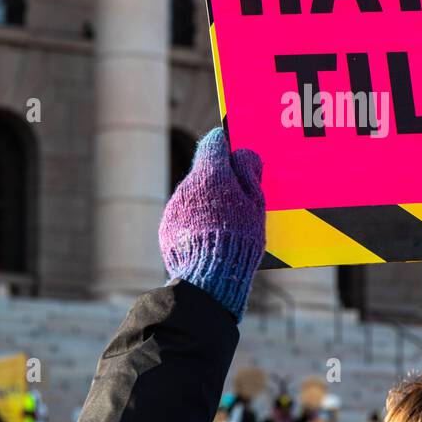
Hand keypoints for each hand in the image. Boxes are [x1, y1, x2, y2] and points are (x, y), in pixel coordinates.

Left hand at [158, 127, 265, 319]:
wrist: (208, 278)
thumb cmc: (239, 240)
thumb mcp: (255, 205)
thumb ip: (249, 174)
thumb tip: (243, 154)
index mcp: (211, 174)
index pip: (215, 142)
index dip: (228, 146)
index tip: (237, 156)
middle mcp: (187, 185)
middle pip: (205, 170)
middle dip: (220, 179)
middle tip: (240, 198)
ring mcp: (174, 206)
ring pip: (194, 194)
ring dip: (208, 202)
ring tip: (227, 225)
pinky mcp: (166, 226)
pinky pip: (184, 215)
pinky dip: (196, 221)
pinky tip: (211, 238)